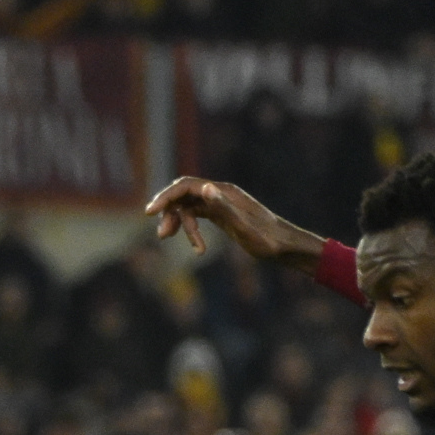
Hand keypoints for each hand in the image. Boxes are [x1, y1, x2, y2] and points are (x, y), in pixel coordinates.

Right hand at [141, 177, 319, 268]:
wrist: (285, 246)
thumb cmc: (267, 240)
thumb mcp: (244, 227)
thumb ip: (223, 207)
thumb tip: (205, 188)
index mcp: (223, 192)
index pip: (185, 186)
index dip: (165, 197)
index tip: (149, 213)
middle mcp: (220, 193)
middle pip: (183, 195)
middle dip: (168, 212)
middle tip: (163, 235)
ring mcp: (221, 204)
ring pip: (188, 206)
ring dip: (177, 222)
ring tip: (170, 240)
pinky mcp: (222, 215)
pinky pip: (197, 215)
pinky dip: (190, 228)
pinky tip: (196, 248)